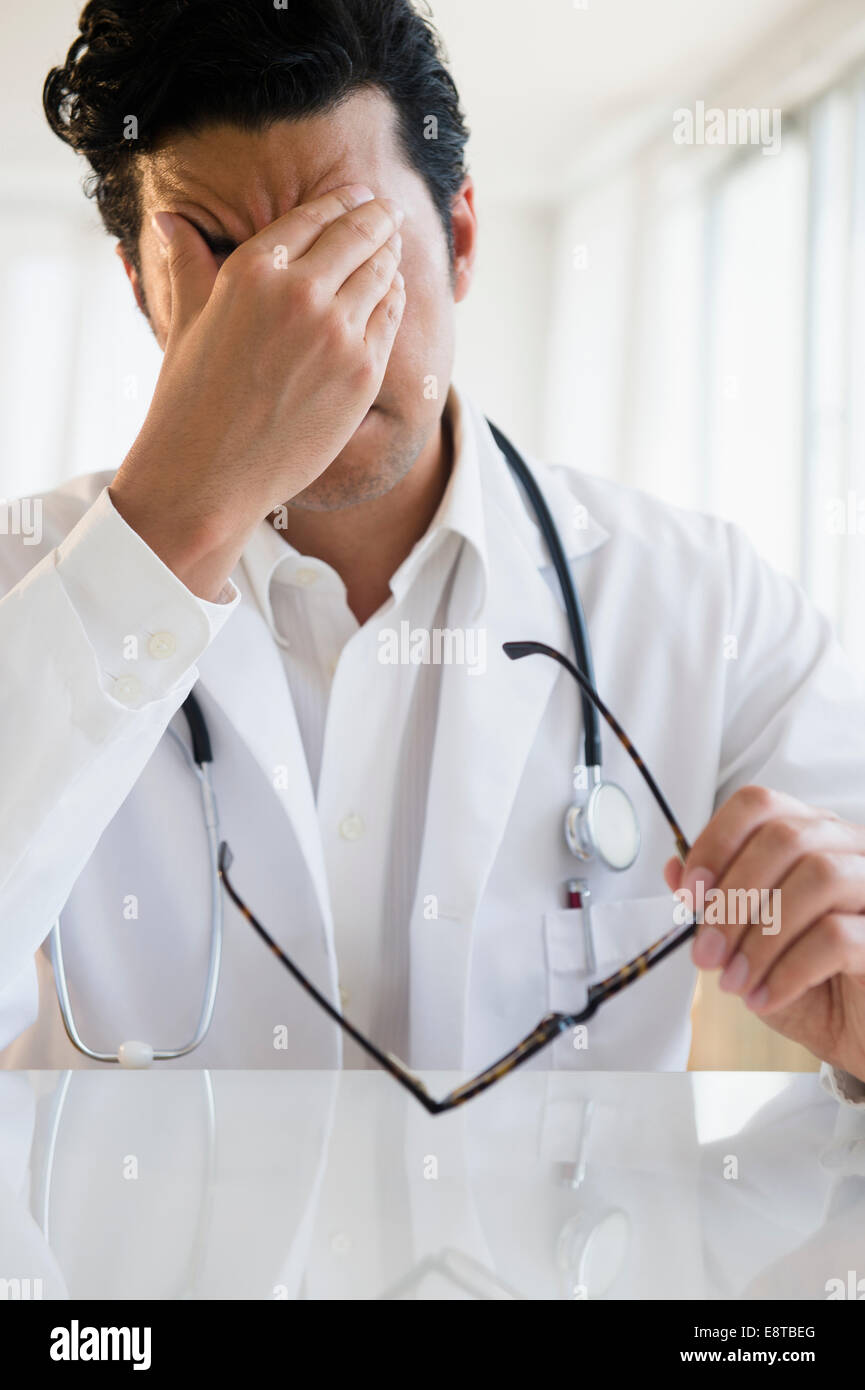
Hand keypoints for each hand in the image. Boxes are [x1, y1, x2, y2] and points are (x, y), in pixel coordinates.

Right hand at [110, 184, 404, 599]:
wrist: (209, 474)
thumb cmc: (189, 398)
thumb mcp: (187, 319)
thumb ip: (188, 261)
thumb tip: (167, 217)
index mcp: (253, 270)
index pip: (315, 216)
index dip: (343, 200)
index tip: (357, 194)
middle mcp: (300, 292)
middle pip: (359, 235)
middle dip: (377, 218)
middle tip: (388, 213)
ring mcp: (338, 333)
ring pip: (382, 273)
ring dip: (390, 254)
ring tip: (393, 246)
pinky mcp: (364, 371)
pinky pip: (390, 317)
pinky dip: (393, 298)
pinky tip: (391, 292)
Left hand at [663, 786, 864, 1080]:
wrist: (858, 1035)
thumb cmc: (810, 985)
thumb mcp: (749, 945)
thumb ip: (716, 905)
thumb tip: (673, 869)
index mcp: (811, 836)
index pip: (759, 805)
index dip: (716, 843)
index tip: (690, 894)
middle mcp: (850, 848)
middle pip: (785, 837)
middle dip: (733, 898)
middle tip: (705, 954)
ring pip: (819, 876)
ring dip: (761, 936)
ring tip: (734, 982)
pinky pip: (838, 935)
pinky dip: (789, 970)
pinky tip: (765, 997)